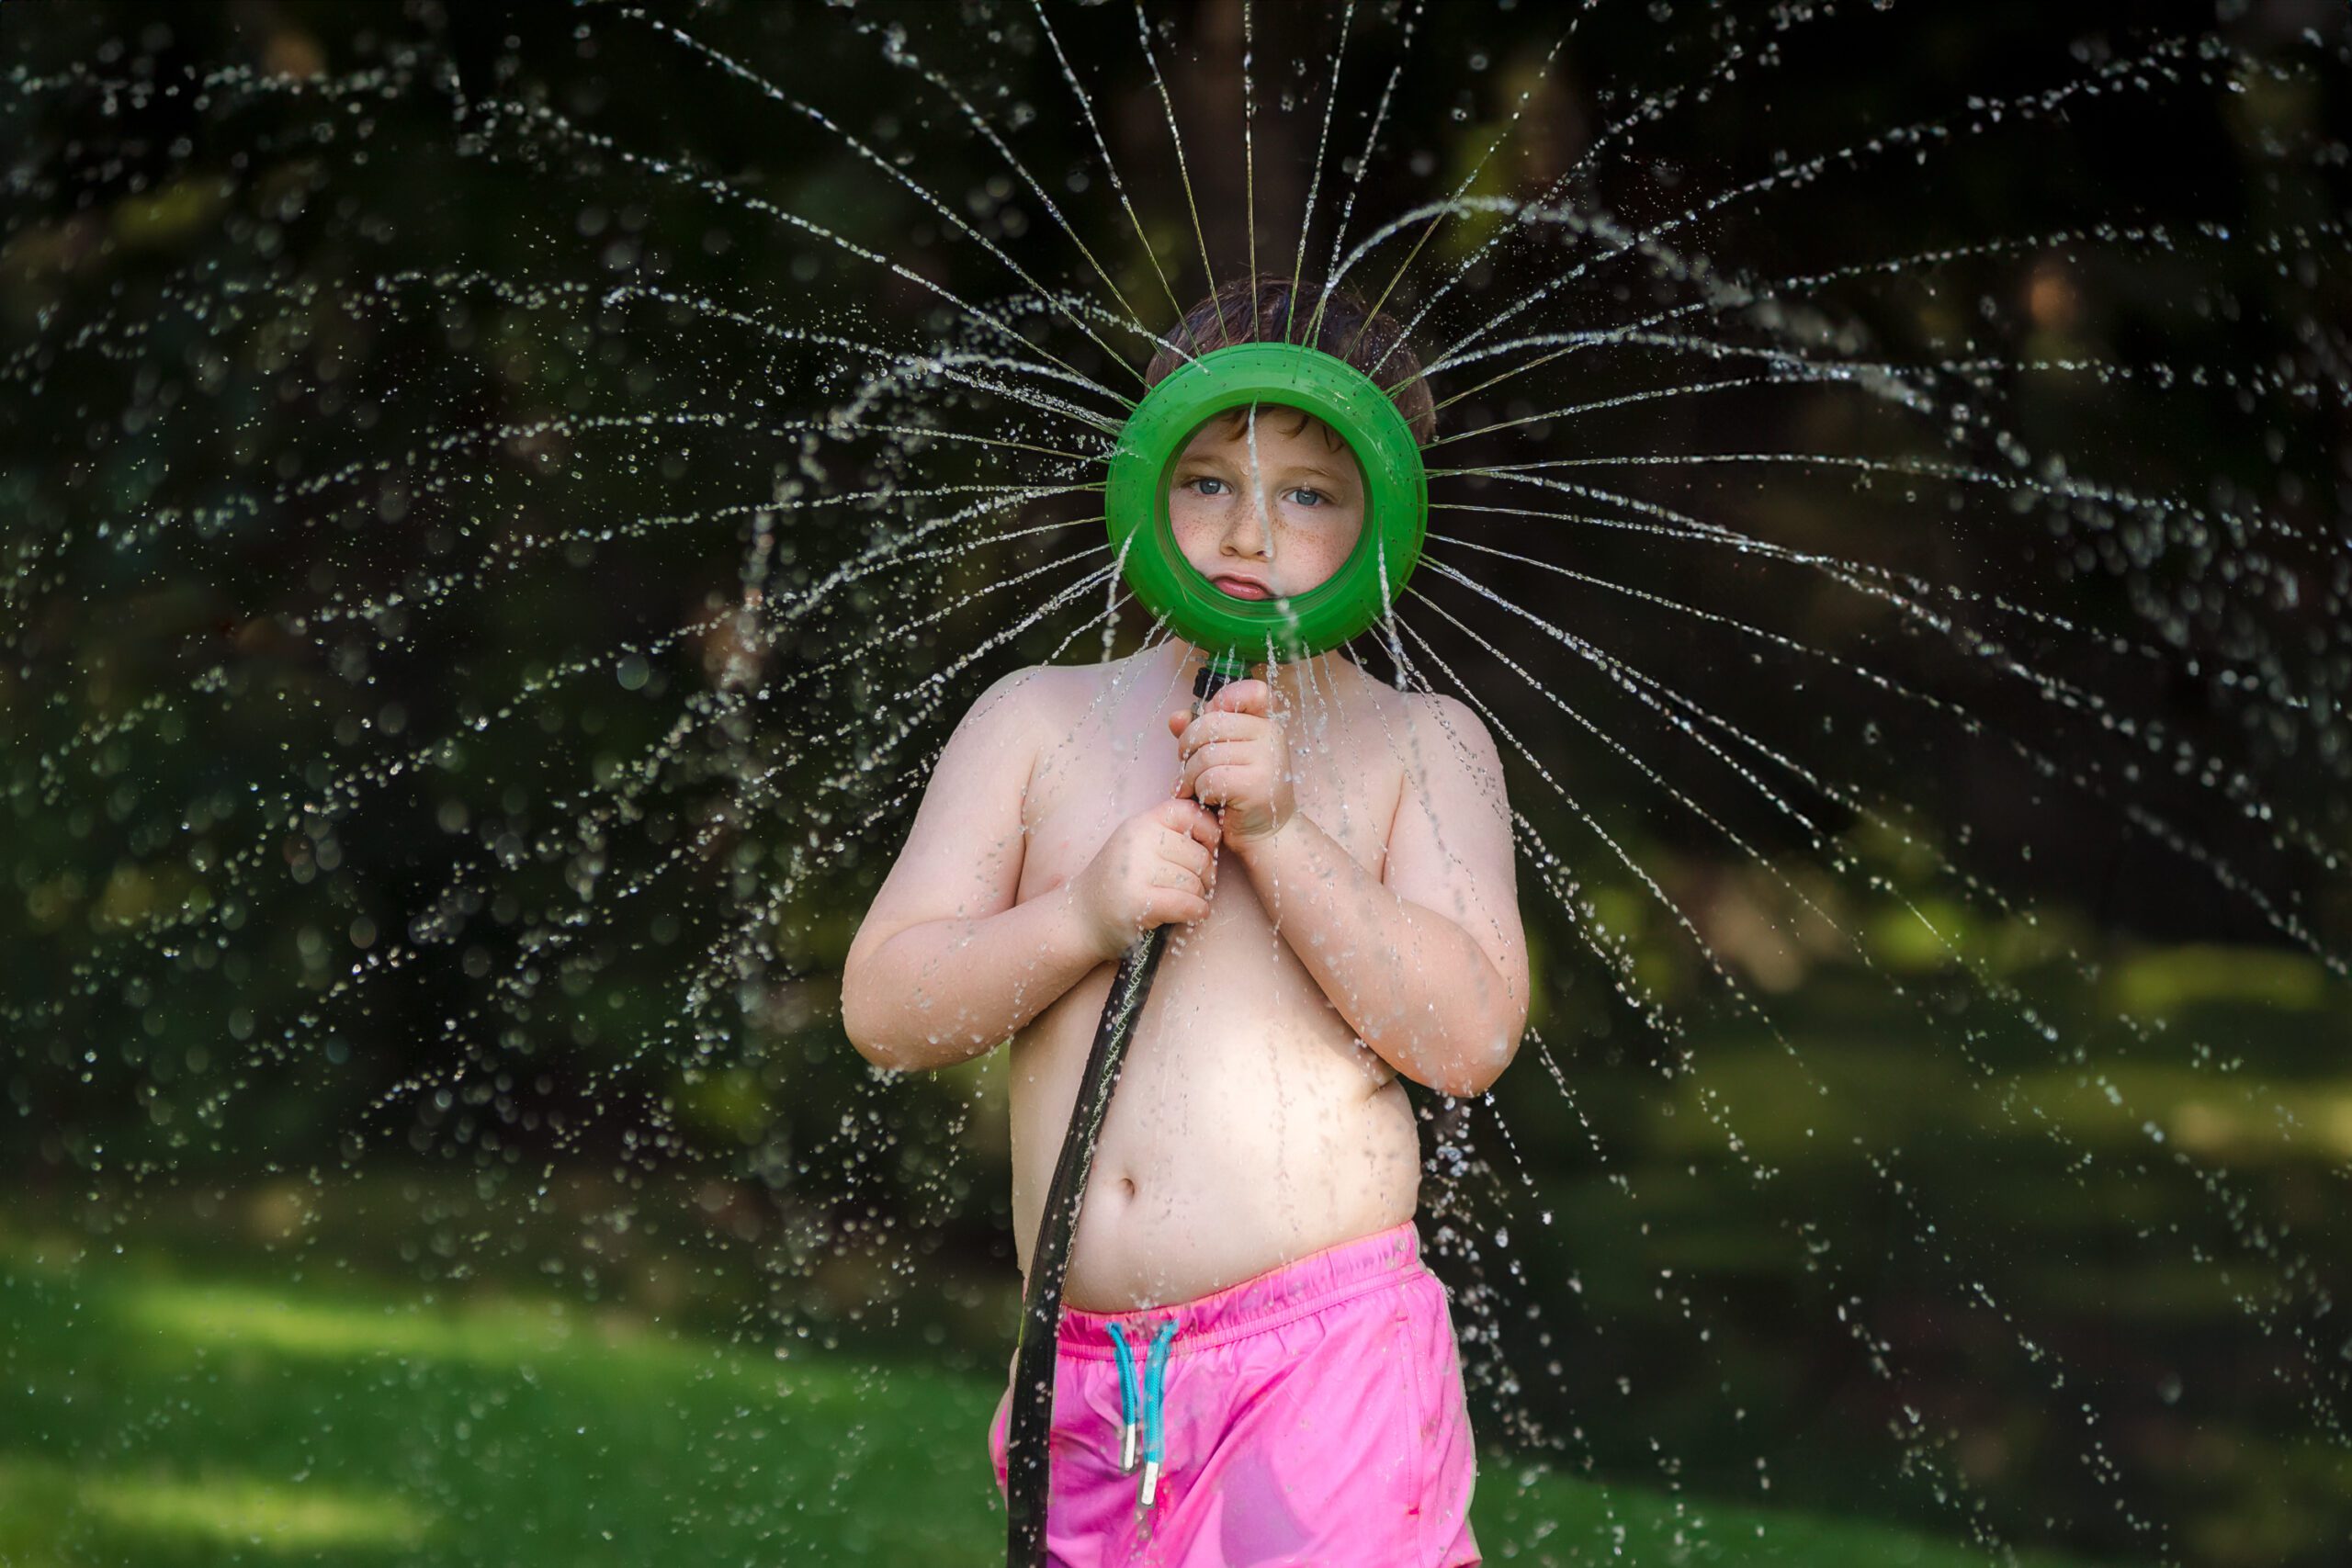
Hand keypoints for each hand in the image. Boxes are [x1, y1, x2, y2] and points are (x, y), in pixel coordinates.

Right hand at [1068, 796, 1222, 958]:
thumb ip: (1168, 834)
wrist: (1080, 919)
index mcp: (1139, 824)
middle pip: (1199, 854)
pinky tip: (1190, 914)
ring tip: (1184, 901)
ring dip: (1199, 897)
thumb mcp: (1136, 846)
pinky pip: (1189, 904)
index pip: (1189, 812)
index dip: (1208, 831)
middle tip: (1196, 887)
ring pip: (1195, 882)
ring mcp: (1136, 871)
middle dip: (1206, 875)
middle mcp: (1137, 841)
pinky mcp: (1140, 901)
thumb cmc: (1118, 883)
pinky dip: (1197, 912)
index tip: (1206, 850)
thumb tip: (1216, 831)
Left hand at [1167, 678, 1294, 852]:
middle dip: (1188, 746)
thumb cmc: (1240, 794)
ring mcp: (1267, 759)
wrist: (1267, 835)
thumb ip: (1200, 734)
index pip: (1251, 691)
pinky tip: (1204, 800)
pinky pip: (1210, 777)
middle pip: (1211, 723)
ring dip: (1190, 775)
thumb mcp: (1221, 758)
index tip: (1211, 724)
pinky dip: (1199, 790)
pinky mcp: (1256, 785)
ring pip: (1206, 754)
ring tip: (1193, 788)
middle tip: (1187, 769)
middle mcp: (1271, 736)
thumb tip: (1175, 717)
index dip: (1222, 701)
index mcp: (1265, 724)